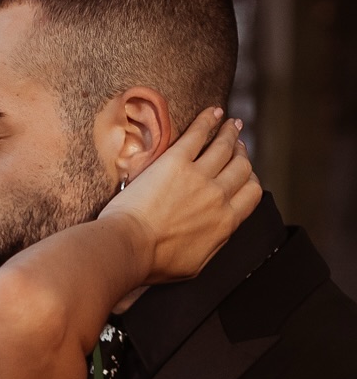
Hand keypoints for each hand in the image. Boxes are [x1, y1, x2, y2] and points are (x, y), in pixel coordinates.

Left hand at [103, 108, 260, 286]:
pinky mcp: (176, 161)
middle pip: (242, 166)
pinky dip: (210, 120)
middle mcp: (218, 195)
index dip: (249, 180)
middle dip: (242, 154)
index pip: (251, 192)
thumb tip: (221, 231)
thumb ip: (214, 243)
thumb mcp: (194, 264)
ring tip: (231, 124)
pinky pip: (200, 133)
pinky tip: (215, 113)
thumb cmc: (152, 263)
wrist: (127, 249)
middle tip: (238, 146)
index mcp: (225, 222)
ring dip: (231, 132)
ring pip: (225, 146)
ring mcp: (199, 176)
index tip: (244, 174)